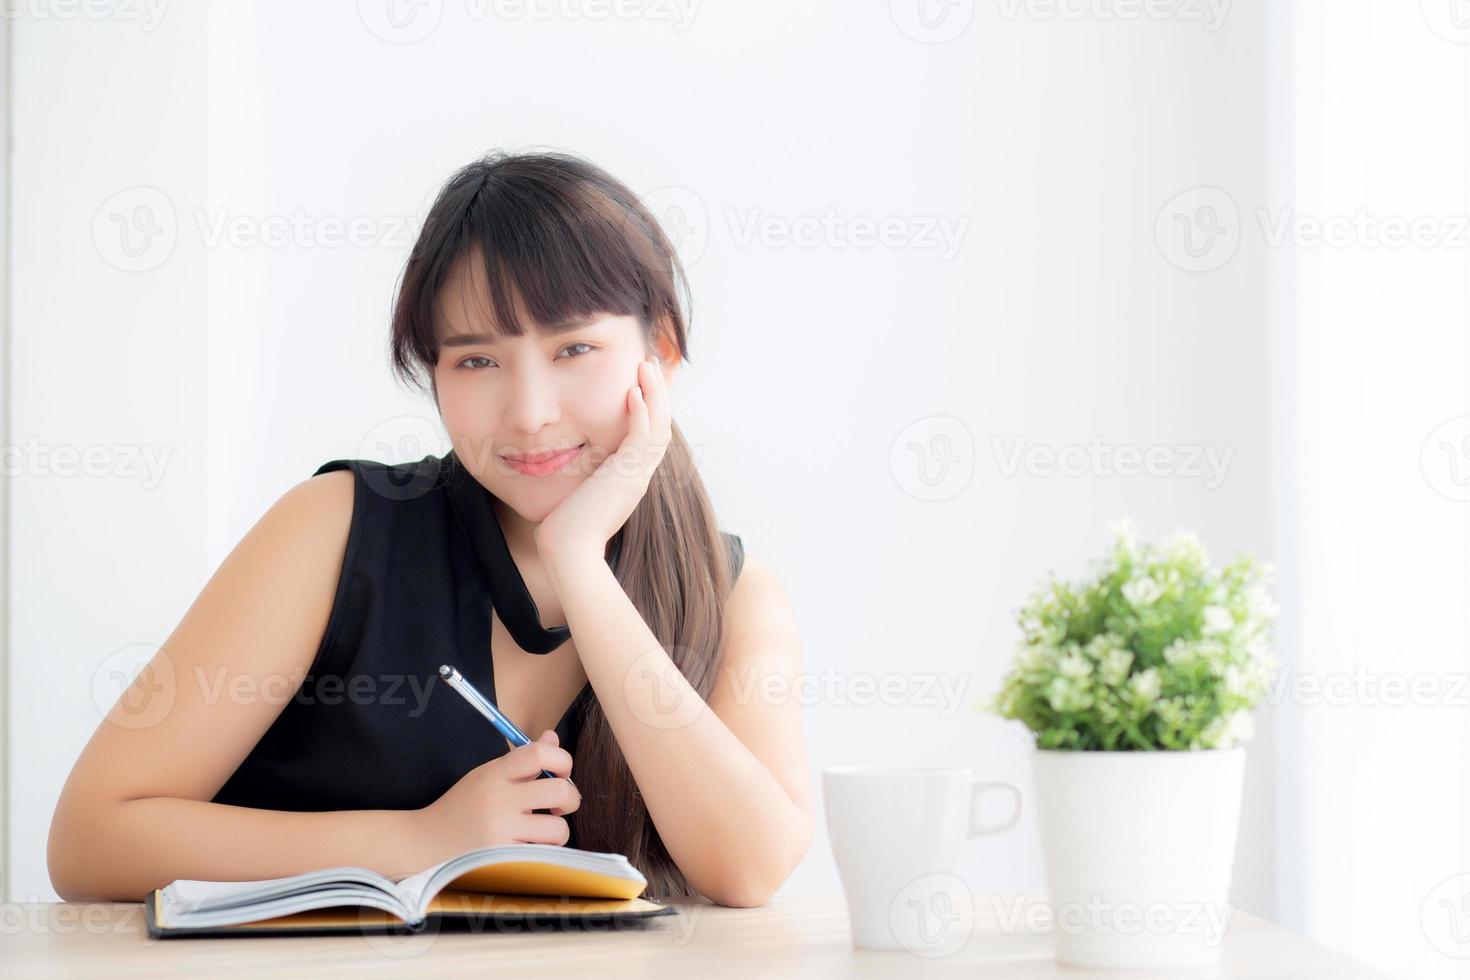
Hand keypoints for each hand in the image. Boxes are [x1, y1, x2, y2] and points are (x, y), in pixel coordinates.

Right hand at [412, 730, 580, 862]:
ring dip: (557, 831)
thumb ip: (521, 760)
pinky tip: (529, 847)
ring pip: (558, 829)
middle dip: (571, 798)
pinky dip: (543, 852)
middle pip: (560, 790)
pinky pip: (543, 854)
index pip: (540, 753)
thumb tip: (552, 737)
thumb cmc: (461, 807)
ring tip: (542, 831)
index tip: (561, 773)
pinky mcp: (501, 859)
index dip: (562, 759)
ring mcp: (500, 831)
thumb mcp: (486, 775)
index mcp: (495, 774)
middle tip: (560, 806)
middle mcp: (498, 800)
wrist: (425, 843)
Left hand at [534, 355, 671, 563]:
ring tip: (646, 367)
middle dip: (657, 394)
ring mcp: (637, 476)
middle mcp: (640, 476)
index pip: (650, 438)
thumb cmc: (565, 529)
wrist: (569, 551)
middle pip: (661, 426)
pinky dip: (642, 412)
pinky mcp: (627, 475)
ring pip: (658, 426)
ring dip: (654, 394)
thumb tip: (570, 466)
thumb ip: (583, 478)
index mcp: (632, 480)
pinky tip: (634, 391)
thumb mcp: (579, 496)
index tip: (641, 384)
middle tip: (649, 366)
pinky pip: (643, 436)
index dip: (650, 409)